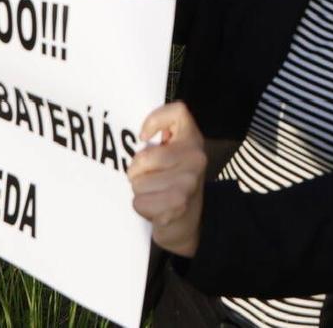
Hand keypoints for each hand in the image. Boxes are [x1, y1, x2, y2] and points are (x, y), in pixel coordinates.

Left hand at [129, 102, 205, 256]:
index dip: (154, 120)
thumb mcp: (172, 154)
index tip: (143, 137)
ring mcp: (189, 181)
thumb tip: (142, 137)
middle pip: (144, 157)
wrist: (188, 221)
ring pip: (139, 183)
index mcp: (192, 139)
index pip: (178, 111)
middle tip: (146, 177)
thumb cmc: (172, 181)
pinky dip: (141, 207)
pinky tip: (154, 207)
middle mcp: (196, 157)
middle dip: (136, 172)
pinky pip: (140, 202)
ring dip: (139, 191)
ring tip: (153, 193)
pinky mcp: (178, 205)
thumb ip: (159, 139)